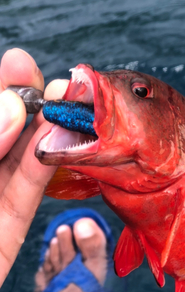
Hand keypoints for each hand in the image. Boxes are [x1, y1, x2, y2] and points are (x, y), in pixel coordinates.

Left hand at [0, 48, 67, 286]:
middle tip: (49, 79)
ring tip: (71, 100)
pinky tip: (65, 137)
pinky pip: (30, 188)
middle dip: (24, 99)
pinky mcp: (7, 227)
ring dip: (47, 127)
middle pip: (0, 127)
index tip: (17, 64)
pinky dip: (49, 161)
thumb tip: (8, 108)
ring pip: (20, 154)